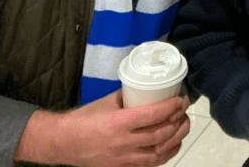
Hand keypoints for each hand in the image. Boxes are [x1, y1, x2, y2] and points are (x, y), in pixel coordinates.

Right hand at [16, 90, 191, 166]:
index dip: (172, 107)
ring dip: (176, 139)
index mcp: (118, 123)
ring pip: (159, 152)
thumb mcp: (108, 101)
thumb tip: (148, 89)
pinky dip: (165, 155)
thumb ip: (129, 96)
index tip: (181, 100)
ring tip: (183, 126)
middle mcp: (123, 143)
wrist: (64, 142)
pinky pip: (150, 164)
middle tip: (184, 111)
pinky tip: (172, 145)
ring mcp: (123, 159)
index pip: (153, 115)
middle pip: (160, 134)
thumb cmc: (83, 121)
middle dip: (178, 121)